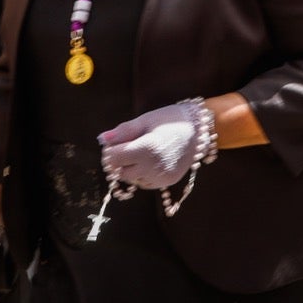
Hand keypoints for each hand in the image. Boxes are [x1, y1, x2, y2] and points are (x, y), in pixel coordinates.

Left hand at [98, 100, 212, 189]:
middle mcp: (153, 168)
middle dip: (117, 161)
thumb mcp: (146, 120)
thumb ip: (123, 131)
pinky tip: (149, 160)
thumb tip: (102, 139)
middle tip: (124, 146)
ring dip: (129, 168)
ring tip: (139, 151)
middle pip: (120, 172)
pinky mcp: (167, 183)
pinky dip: (141, 174)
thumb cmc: (171, 120)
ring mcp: (160, 178)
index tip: (114, 141)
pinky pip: (145, 183)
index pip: (113, 158)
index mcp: (146, 149)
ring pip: (132, 180)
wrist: (200, 130)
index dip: (109, 150)